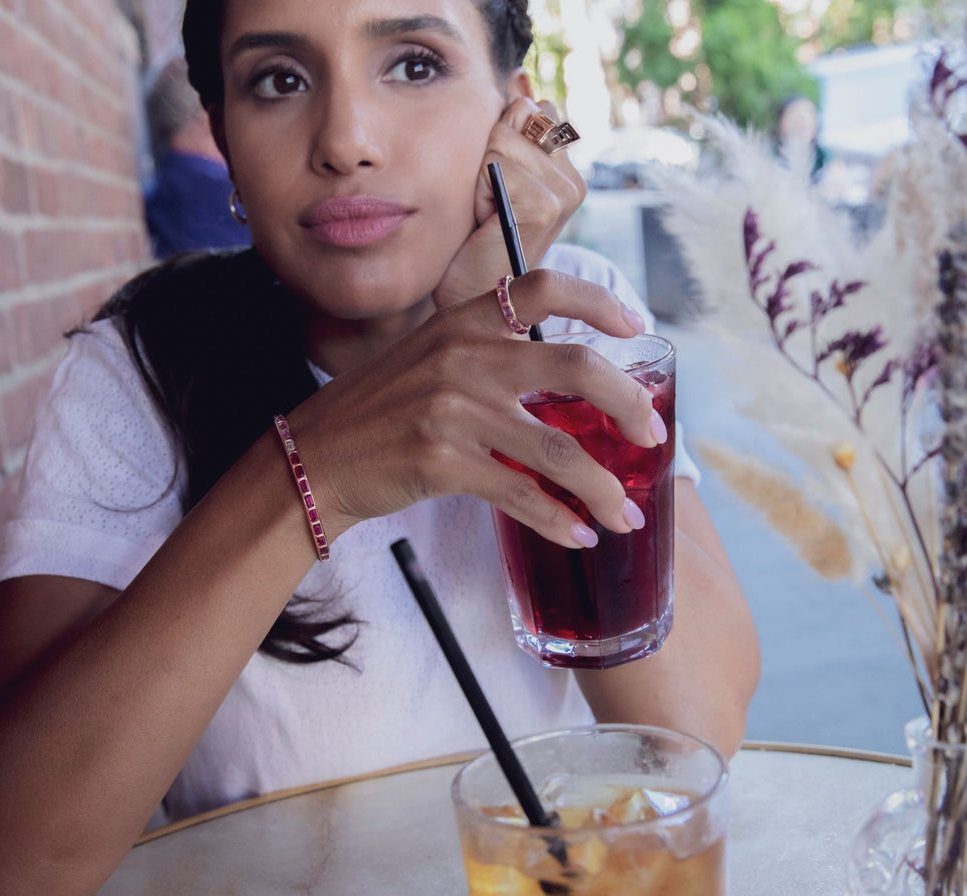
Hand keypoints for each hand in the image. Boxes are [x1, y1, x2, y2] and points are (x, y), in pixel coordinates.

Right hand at [286, 270, 663, 547]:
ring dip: (602, 489)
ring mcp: (454, 409)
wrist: (314, 458)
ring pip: (558, 450)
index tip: (634, 327)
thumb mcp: (427, 357)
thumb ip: (486, 353)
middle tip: (652, 438)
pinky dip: (558, 520)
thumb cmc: (376, 412)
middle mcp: (464, 356)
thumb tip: (563, 379)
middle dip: (629, 406)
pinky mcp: (443, 461)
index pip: (543, 286)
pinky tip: (579, 536)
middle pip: (576, 368)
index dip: (598, 301)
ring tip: (626, 515)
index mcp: (463, 321)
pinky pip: (521, 494)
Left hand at [433, 98, 586, 309]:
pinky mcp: (545, 204)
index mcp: (566, 170)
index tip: (497, 187)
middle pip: (520, 115)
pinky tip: (485, 221)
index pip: (533, 107)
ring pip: (503, 139)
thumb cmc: (477, 241)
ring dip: (481, 174)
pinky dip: (479, 190)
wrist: (473, 297)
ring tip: (486, 213)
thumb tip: (520, 76)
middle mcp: (573, 179)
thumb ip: (512, 128)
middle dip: (491, 151)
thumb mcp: (494, 174)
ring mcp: (564, 192)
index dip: (500, 138)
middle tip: (490, 202)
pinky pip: (495, 164)